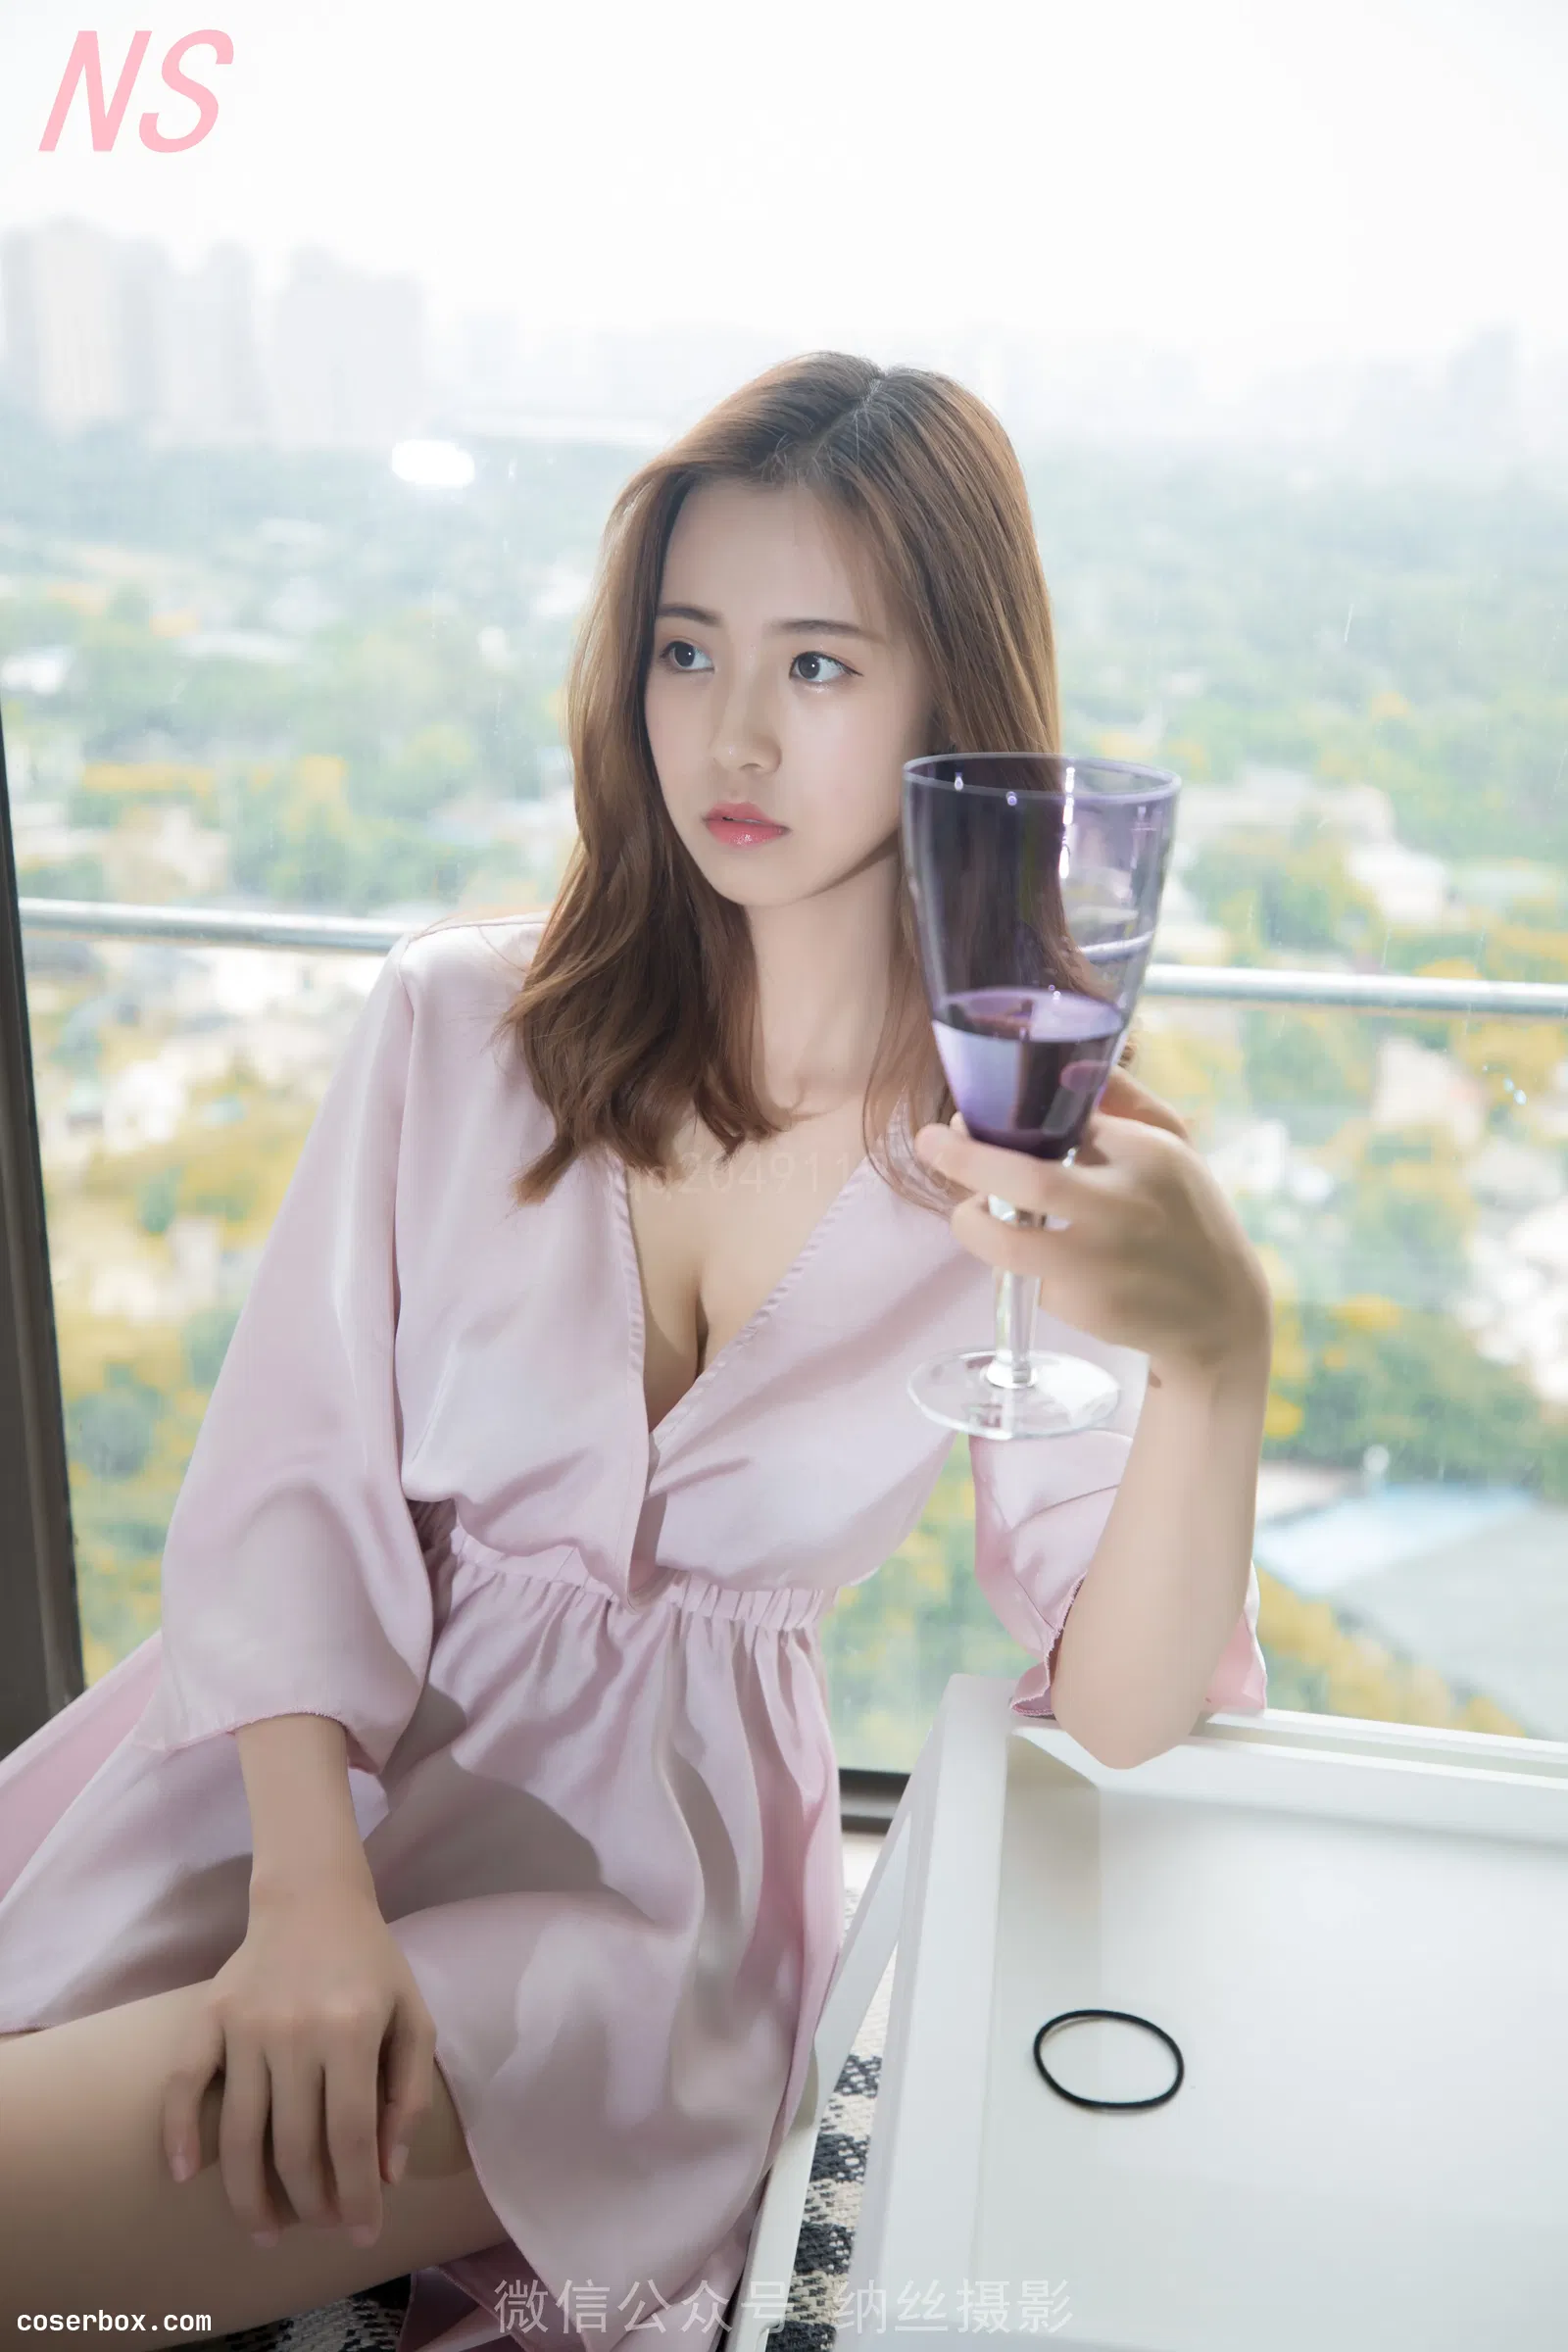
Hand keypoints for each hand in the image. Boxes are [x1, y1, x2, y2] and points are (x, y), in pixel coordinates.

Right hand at [160, 1875, 436, 2249]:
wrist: (313, 1899)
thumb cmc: (371, 1965)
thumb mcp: (413, 2018)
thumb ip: (409, 2095)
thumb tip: (387, 2174)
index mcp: (352, 2031)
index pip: (352, 2138)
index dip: (358, 2196)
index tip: (363, 2233)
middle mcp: (295, 2032)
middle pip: (295, 2147)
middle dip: (311, 2204)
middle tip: (320, 2227)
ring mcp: (245, 2026)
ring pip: (242, 2135)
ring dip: (251, 2197)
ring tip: (266, 2232)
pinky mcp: (209, 2017)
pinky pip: (184, 2084)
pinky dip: (179, 2134)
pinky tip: (185, 2176)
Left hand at [914, 1070, 1272, 1384]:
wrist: (1219, 1312)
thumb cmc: (1185, 1214)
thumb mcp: (1174, 1145)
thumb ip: (1124, 1099)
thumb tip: (1067, 1060)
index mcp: (1148, 1156)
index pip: (1067, 1121)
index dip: (1010, 1118)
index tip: (971, 1114)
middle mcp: (1125, 1209)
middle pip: (1033, 1180)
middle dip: (967, 1158)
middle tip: (928, 1141)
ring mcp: (1103, 1265)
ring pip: (1010, 1243)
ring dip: (973, 1222)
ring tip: (972, 1212)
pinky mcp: (1087, 1310)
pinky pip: (1033, 1280)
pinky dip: (1025, 1267)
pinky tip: (1047, 1262)